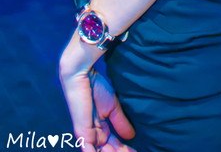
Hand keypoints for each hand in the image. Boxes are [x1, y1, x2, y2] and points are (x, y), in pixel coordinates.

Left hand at [59, 33, 135, 150]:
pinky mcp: (82, 134)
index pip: (114, 145)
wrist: (82, 77)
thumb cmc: (96, 89)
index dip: (125, 150)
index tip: (137, 151)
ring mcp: (87, 137)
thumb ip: (120, 123)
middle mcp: (93, 137)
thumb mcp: (113, 108)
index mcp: (100, 131)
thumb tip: (131, 136)